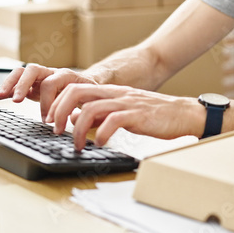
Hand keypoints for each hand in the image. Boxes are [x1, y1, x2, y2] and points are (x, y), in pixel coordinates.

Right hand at [0, 64, 96, 117]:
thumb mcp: (89, 101)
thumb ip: (81, 108)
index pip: (51, 82)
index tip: (47, 120)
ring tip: (1, 95)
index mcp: (64, 75)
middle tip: (17, 100)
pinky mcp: (29, 86)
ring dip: (8, 84)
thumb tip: (72, 117)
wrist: (87, 85)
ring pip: (19, 74)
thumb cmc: (88, 94)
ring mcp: (37, 78)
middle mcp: (49, 73)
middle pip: (31, 70)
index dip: (47, 100)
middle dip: (22, 85)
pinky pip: (12, 86)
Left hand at [46, 84, 204, 150]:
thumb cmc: (154, 115)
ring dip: (78, 129)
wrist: (183, 114)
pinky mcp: (138, 115)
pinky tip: (100, 143)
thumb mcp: (120, 112)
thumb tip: (74, 119)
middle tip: (55, 130)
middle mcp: (115, 94)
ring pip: (90, 108)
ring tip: (77, 144)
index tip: (51, 121)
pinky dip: (102, 134)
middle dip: (59, 112)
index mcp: (109, 92)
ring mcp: (126, 103)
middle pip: (76, 92)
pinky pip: (113, 121)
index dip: (57, 103)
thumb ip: (98, 114)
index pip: (74, 88)